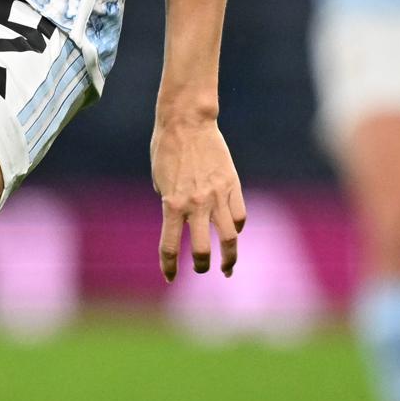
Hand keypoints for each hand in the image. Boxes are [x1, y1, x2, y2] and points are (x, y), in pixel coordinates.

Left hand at [151, 115, 245, 280]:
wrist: (187, 122)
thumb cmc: (166, 149)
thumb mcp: (160, 181)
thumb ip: (171, 204)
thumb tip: (182, 223)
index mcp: (171, 204)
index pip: (170, 246)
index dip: (169, 266)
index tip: (169, 277)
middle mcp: (195, 204)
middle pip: (202, 249)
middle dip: (202, 266)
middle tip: (203, 270)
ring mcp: (216, 196)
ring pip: (229, 238)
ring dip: (229, 257)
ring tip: (227, 266)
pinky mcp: (232, 185)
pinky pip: (239, 215)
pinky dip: (237, 227)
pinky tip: (233, 231)